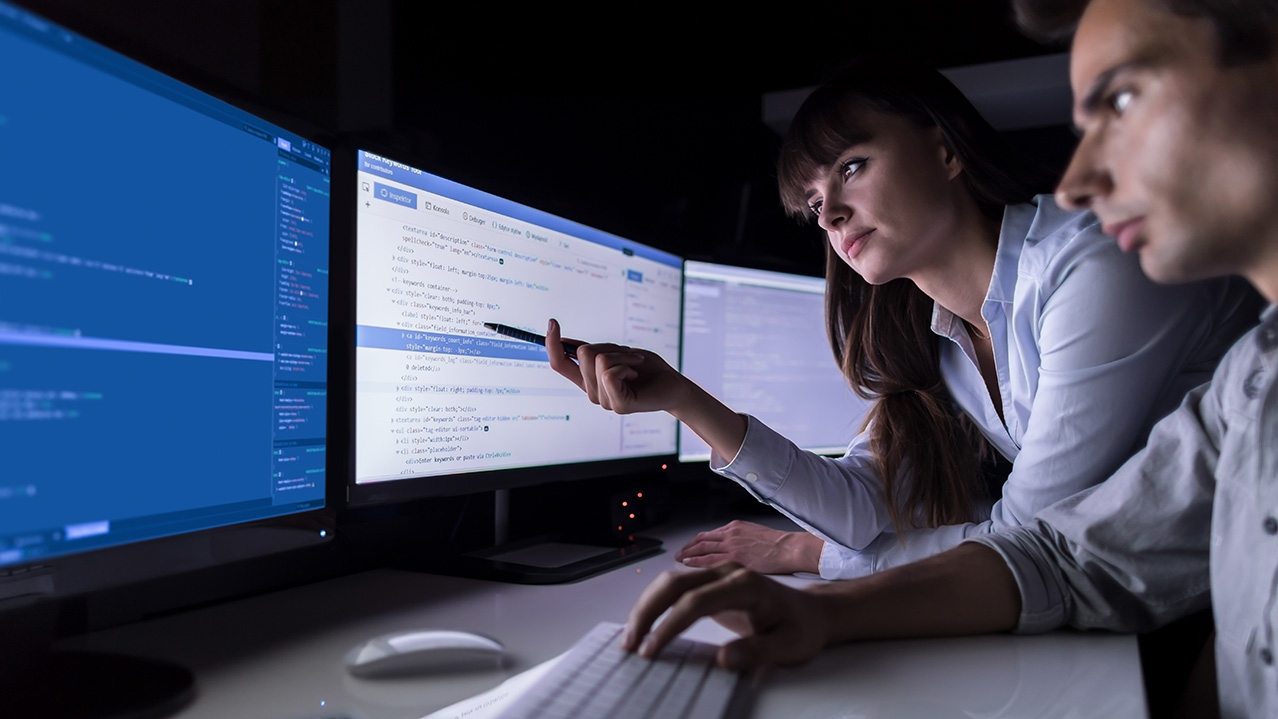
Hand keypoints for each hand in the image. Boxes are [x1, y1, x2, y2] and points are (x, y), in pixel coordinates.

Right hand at [545, 318, 689, 414]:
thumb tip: (566, 340)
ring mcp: (604, 401)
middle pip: (583, 352)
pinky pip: (609, 373)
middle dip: (609, 345)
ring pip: (599, 361)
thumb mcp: (617, 353)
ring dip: (622, 355)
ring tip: (635, 364)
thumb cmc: (647, 368)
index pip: (560, 364)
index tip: (552, 322)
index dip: (552, 344)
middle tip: (629, 356)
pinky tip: (636, 374)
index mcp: (589, 380)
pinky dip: (626, 365)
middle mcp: (592, 392)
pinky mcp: (618, 405)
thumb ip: (594, 351)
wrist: (673, 385)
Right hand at [621, 563, 831, 670]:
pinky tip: (645, 624)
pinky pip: (675, 587)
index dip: (670, 625)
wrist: (810, 612)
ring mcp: (717, 574)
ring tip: (630, 638)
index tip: (653, 650)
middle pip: (675, 583)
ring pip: (669, 581)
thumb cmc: (801, 629)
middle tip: (630, 644)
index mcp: (746, 585)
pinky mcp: (710, 582)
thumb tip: (723, 659)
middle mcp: (727, 572)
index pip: (696, 601)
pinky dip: (655, 604)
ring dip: (646, 607)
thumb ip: (757, 652)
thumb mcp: (788, 648)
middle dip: (647, 612)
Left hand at [676, 521, 822, 574]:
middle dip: (688, 547)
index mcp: (736, 527)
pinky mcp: (734, 557)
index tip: (690, 547)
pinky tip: (687, 565)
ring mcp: (731, 545)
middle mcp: (730, 534)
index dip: (696, 542)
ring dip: (688, 554)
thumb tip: (735, 550)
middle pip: (702, 540)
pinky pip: (709, 559)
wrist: (789, 548)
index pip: (710, 534)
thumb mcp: (756, 535)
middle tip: (679, 554)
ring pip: (702, 548)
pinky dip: (695, 562)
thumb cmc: (779, 545)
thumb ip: (742, 540)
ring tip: (679, 559)